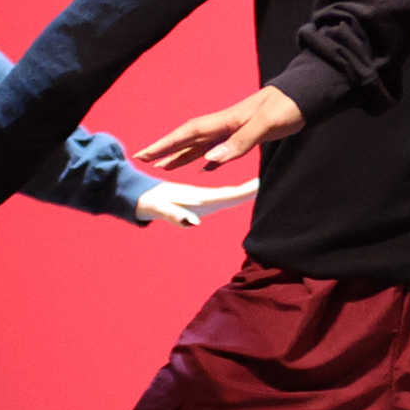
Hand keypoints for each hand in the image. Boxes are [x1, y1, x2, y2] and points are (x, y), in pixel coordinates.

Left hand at [134, 177, 256, 226]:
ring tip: (262, 190)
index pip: (228, 194)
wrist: (137, 194)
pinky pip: (220, 197)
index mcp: (198, 197)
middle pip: (232, 194)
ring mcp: (200, 198)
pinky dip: (233, 195)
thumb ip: (174, 214)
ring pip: (227, 194)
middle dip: (251, 191)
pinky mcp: (196, 201)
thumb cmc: (147, 202)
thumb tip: (193, 223)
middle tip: (272, 187)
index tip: (264, 186)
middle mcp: (203, 197)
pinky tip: (237, 196)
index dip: (246, 192)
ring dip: (245, 192)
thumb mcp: (159, 208)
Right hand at [138, 83, 305, 170]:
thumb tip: (210, 161)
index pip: (189, 133)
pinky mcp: (248, 133)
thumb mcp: (267, 124)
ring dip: (182, 155)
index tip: (144, 155)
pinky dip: (208, 158)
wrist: (308, 94)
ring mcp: (236, 127)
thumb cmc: (289, 106)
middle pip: (189, 137)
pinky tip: (204, 167)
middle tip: (142, 160)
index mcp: (227, 121)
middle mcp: (227, 123)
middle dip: (165, 149)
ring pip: (201, 144)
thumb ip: (240, 142)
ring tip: (163, 167)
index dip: (166, 144)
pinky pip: (220, 148)